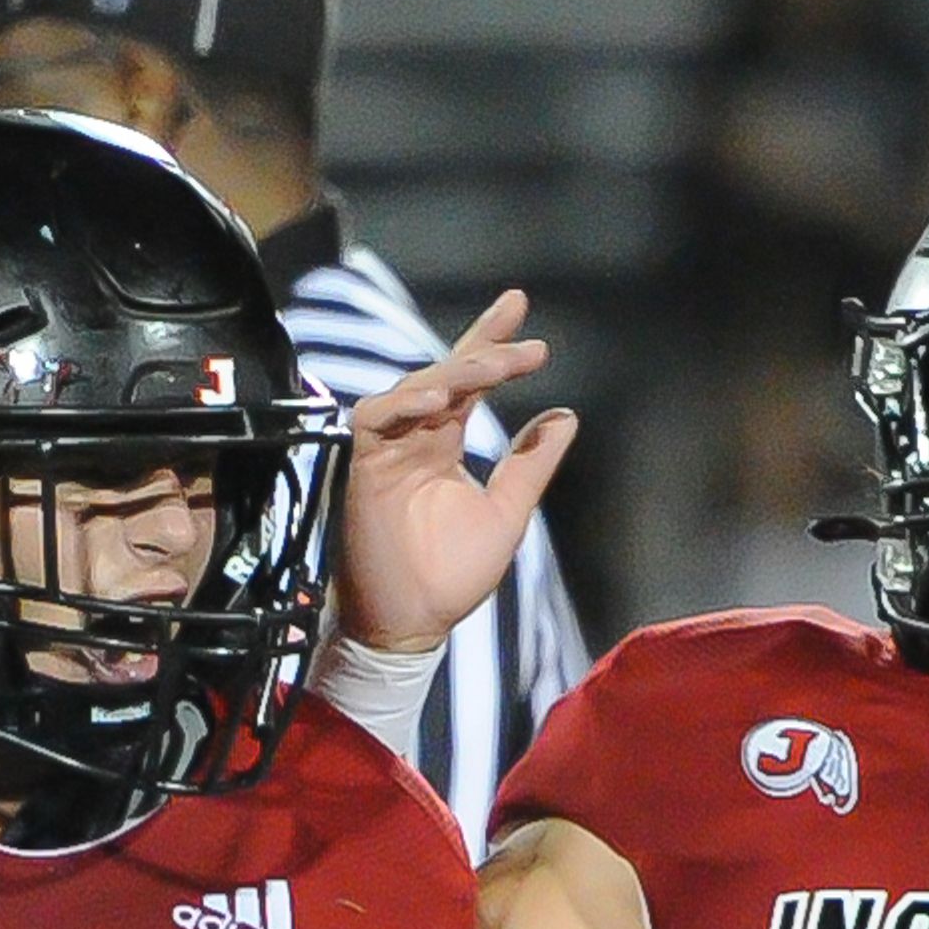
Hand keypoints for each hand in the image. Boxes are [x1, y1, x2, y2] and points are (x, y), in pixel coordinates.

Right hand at [336, 290, 577, 652]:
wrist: (411, 623)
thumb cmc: (452, 576)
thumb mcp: (507, 512)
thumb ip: (530, 465)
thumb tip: (565, 416)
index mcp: (443, 443)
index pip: (469, 379)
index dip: (489, 339)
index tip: (519, 305)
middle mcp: (415, 437)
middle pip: (446, 372)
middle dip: (485, 350)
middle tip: (526, 344)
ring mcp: (388, 449)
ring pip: (415, 387)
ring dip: (455, 372)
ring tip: (494, 367)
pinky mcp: (363, 466)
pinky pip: (376, 418)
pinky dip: (405, 402)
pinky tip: (440, 398)